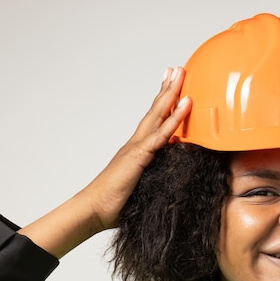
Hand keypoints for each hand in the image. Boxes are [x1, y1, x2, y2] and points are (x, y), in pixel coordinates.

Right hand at [19, 67, 191, 257]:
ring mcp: (137, 147)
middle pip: (155, 110)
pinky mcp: (139, 155)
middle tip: (177, 69)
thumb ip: (154, 174)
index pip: (154, 121)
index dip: (163, 104)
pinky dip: (174, 118)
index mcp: (137, 150)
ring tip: (180, 74)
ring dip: (170, 94)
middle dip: (167, 89)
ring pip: (157, 115)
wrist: (94, 211)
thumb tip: (170, 169)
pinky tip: (185, 104)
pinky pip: (161, 133)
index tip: (172, 87)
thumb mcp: (142, 186)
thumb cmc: (116, 204)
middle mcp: (137, 143)